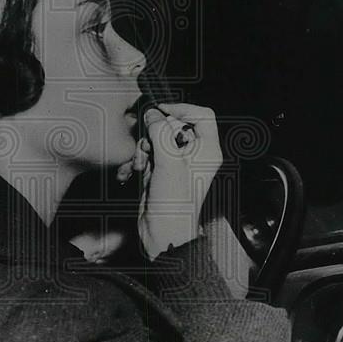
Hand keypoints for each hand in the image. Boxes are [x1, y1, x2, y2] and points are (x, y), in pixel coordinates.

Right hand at [118, 103, 222, 259]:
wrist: (163, 232)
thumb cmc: (176, 204)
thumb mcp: (169, 162)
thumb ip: (160, 133)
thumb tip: (152, 113)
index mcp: (207, 149)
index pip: (202, 115)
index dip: (181, 109)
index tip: (162, 111)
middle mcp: (194, 153)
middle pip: (174, 125)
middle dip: (155, 132)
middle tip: (148, 143)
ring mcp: (176, 162)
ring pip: (158, 138)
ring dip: (144, 147)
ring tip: (142, 163)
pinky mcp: (161, 170)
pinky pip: (148, 153)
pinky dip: (140, 158)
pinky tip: (135, 171)